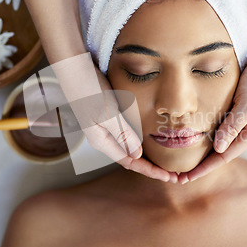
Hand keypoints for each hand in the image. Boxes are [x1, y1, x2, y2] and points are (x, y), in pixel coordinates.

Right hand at [50, 53, 177, 182]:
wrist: (73, 68)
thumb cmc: (88, 89)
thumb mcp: (107, 113)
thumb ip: (122, 134)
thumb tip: (138, 155)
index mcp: (101, 140)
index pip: (130, 162)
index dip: (151, 171)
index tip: (169, 177)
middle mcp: (103, 137)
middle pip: (131, 158)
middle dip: (151, 168)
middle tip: (173, 174)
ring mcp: (104, 127)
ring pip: (130, 147)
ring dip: (147, 156)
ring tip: (165, 162)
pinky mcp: (108, 116)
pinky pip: (128, 133)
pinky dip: (141, 140)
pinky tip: (151, 139)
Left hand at [177, 49, 246, 183]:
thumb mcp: (246, 103)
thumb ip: (233, 126)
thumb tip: (218, 149)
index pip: (222, 158)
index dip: (203, 169)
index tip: (185, 179)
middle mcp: (244, 133)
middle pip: (218, 155)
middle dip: (200, 166)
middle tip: (178, 176)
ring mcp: (240, 123)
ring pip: (218, 144)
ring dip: (201, 155)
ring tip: (182, 163)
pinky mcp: (235, 113)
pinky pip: (217, 131)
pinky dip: (205, 138)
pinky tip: (192, 140)